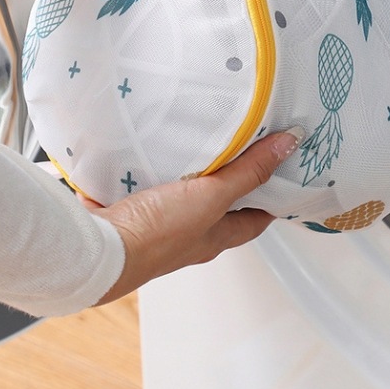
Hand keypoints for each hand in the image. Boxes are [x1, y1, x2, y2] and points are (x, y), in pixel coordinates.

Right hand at [82, 128, 304, 303]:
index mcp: (215, 237)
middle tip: (237, 147)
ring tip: (191, 140)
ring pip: (177, 197)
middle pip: (216, 208)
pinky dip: (143, 171)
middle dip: (226, 181)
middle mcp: (188, 235)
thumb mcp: (212, 197)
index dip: (269, 199)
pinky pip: (140, 188)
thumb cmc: (158, 234)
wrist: (99, 249)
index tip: (280, 174)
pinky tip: (142, 151)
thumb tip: (290, 144)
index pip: (254, 220)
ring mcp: (156, 226)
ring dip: (183, 174)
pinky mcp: (127, 213)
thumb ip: (248, 171)